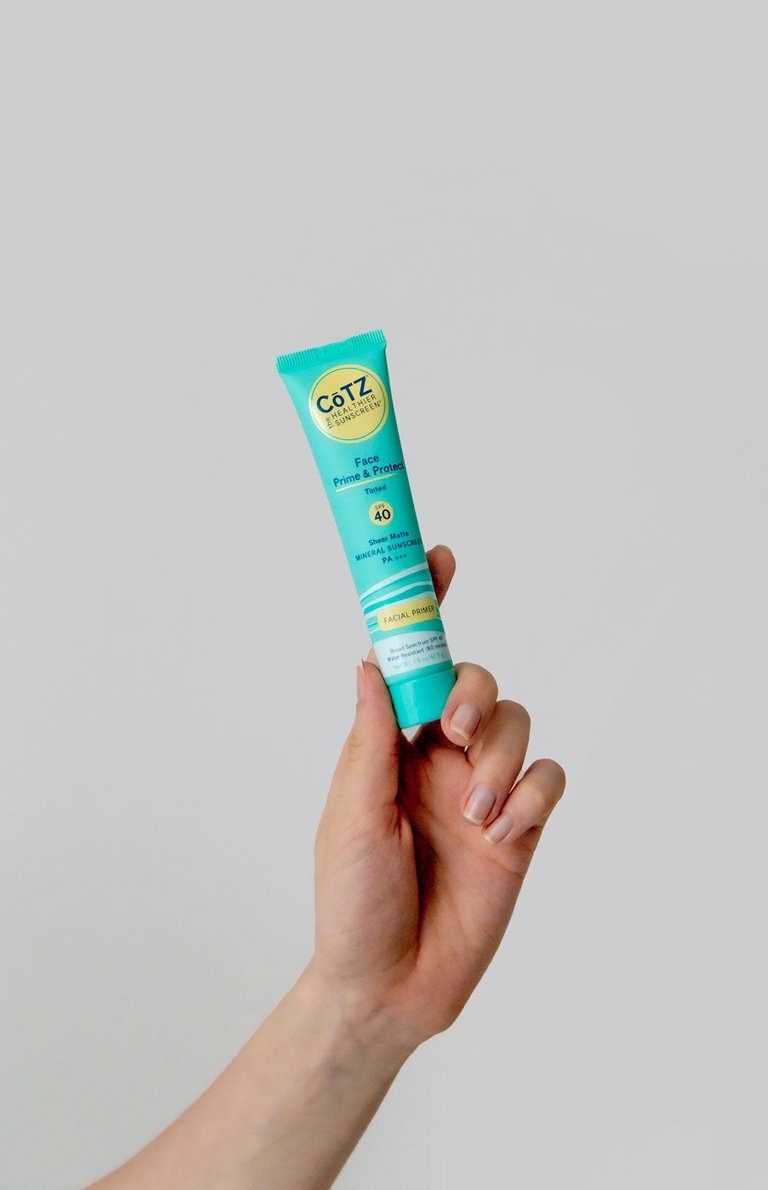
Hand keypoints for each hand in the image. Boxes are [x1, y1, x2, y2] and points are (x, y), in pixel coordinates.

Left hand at [308, 546, 565, 1051]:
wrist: (390, 983)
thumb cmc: (351, 900)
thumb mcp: (349, 813)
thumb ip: (370, 738)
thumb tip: (370, 661)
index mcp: (391, 743)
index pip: (412, 663)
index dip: (426, 608)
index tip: (437, 556)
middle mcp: (438, 756)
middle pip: (475, 681)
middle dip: (472, 690)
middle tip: (453, 728)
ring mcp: (482, 789)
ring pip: (517, 723)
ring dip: (500, 758)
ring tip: (474, 812)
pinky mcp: (520, 827)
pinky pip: (548, 780)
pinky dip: (530, 796)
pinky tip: (501, 834)